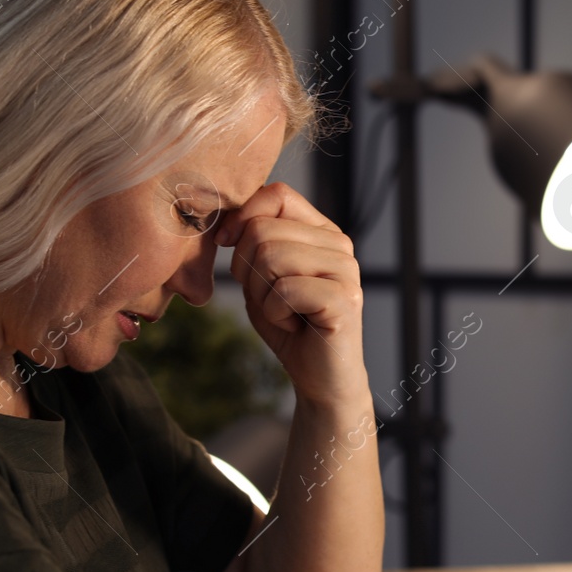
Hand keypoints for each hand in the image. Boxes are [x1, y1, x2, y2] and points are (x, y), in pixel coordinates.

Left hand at [217, 182, 365, 405]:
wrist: (319, 377)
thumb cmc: (288, 325)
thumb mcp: (260, 276)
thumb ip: (250, 243)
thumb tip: (226, 222)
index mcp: (321, 231)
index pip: (277, 194)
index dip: (241, 216)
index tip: (225, 243)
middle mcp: (339, 244)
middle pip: (263, 229)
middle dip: (247, 269)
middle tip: (269, 298)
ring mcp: (346, 270)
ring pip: (270, 256)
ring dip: (261, 294)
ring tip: (284, 312)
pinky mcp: (344, 299)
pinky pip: (284, 290)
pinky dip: (276, 314)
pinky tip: (294, 325)